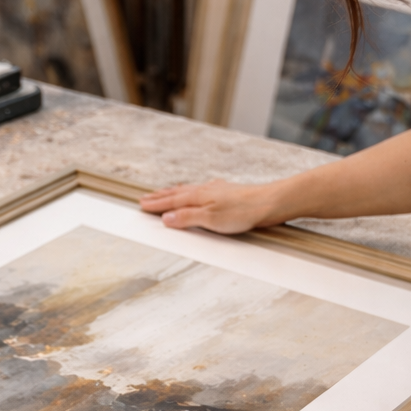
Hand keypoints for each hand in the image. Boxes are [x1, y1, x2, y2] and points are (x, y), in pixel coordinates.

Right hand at [139, 180, 281, 233]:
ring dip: (174, 193)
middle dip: (160, 196)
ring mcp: (217, 190)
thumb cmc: (242, 212)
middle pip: (177, 193)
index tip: (141, 205)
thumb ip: (187, 217)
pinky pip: (203, 191)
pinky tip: (199, 191)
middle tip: (145, 198)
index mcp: (198, 196)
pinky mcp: (228, 193)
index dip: (155, 204)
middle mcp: (205, 190)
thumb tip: (166, 217)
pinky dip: (193, 192)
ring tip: (165, 193)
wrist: (269, 203)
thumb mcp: (211, 219)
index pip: (171, 201)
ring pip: (190, 190)